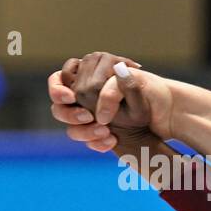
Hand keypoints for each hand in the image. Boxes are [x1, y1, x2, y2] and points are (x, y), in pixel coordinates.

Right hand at [48, 52, 174, 151]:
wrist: (153, 122)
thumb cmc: (144, 98)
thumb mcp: (137, 88)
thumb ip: (125, 80)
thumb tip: (118, 68)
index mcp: (85, 77)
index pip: (59, 79)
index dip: (58, 89)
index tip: (71, 97)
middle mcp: (80, 97)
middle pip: (58, 107)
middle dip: (70, 114)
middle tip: (88, 116)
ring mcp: (84, 116)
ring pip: (70, 128)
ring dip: (84, 131)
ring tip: (105, 131)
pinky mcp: (92, 133)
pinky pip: (86, 141)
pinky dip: (97, 142)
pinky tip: (112, 140)